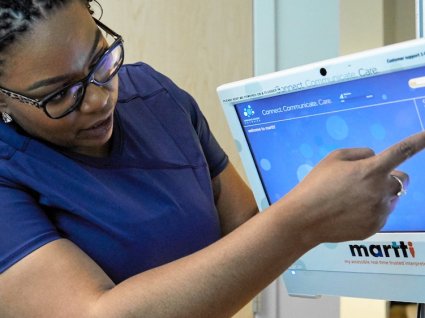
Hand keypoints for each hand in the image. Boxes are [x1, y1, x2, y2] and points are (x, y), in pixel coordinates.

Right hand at [284, 131, 424, 243]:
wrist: (304, 218)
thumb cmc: (316, 185)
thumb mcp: (333, 159)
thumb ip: (360, 153)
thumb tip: (375, 158)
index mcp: (371, 170)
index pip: (401, 152)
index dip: (419, 141)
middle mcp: (380, 191)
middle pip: (402, 180)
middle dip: (390, 177)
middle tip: (366, 181)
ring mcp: (380, 211)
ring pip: (391, 197)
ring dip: (380, 194)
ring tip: (351, 199)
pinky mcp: (375, 226)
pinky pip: (381, 213)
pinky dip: (371, 210)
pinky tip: (349, 212)